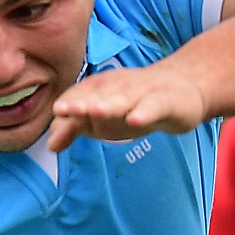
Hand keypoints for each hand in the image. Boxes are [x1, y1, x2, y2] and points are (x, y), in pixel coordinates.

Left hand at [48, 64, 208, 150]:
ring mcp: (144, 93)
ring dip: (109, 105)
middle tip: (64, 109)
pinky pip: (154, 106)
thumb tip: (51, 146)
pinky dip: (144, 112)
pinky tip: (135, 119)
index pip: (80, 96)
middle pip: (98, 96)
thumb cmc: (136, 104)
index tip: (57, 112)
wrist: (184, 88)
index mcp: (102, 89)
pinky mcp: (166, 101)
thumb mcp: (105, 118)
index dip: (69, 104)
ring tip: (94, 111)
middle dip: (81, 103)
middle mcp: (119, 88)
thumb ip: (76, 128)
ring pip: (124, 100)